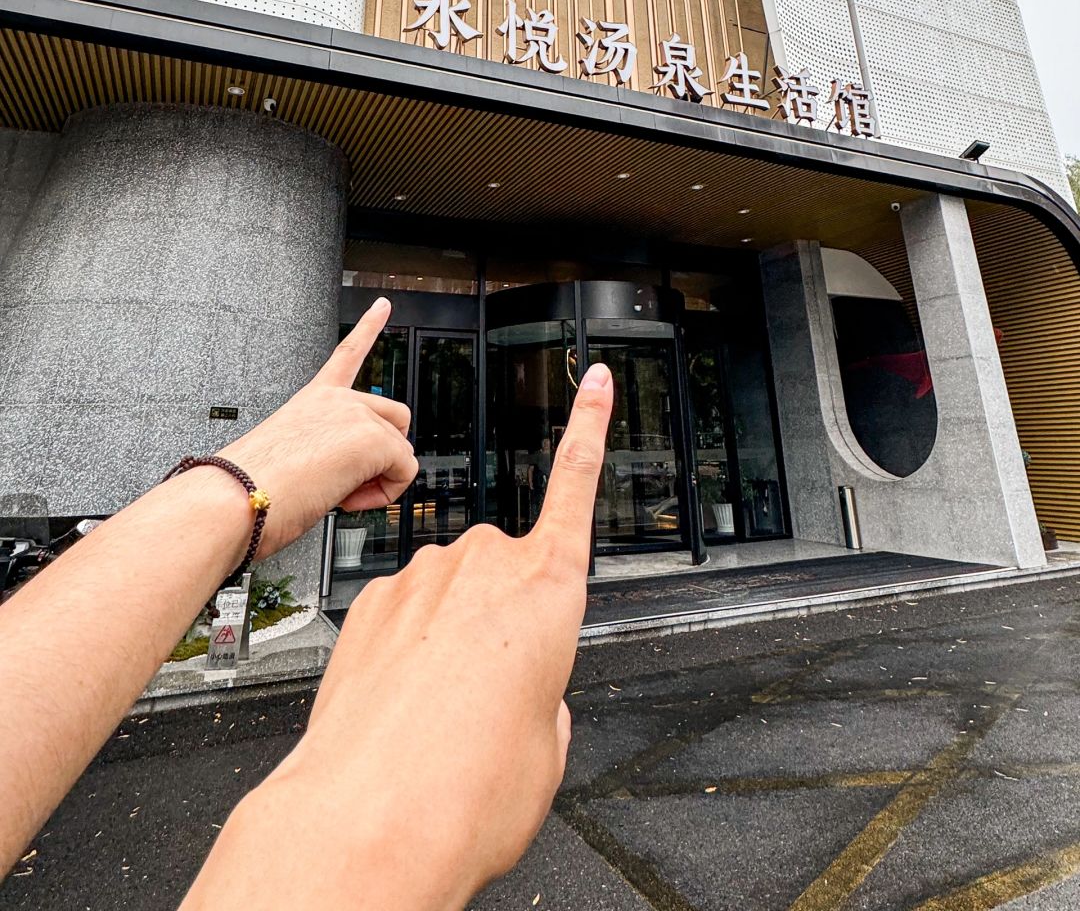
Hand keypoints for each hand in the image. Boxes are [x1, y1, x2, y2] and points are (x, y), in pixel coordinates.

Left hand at [185, 361, 613, 910]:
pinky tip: (402, 701)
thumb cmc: (466, 787)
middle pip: (507, 573)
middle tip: (492, 693)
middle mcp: (485, 564)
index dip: (592, 428)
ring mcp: (423, 575)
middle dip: (503, 621)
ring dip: (451, 638)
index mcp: (548, 587)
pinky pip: (406, 610)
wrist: (367, 818)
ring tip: (442, 710)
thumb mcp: (549, 748)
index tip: (597, 383)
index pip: (579, 485)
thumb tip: (525, 692)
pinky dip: (408, 647)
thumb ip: (547, 694)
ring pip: (452, 595)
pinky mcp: (374, 595)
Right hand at [216, 298, 417, 558]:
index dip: (369, 326)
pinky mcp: (372, 439)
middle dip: (385, 455)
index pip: (347, 355)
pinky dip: (385, 493)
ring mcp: (355, 414)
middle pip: (396, 418)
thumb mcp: (289, 458)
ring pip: (401, 451)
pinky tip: (347, 498)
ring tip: (336, 494)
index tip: (383, 304)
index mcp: (313, 399)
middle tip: (346, 482)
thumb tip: (343, 476)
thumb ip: (322, 452)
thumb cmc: (248, 490)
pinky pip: (405, 472)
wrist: (232, 500)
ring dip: (379, 481)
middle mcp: (336, 399)